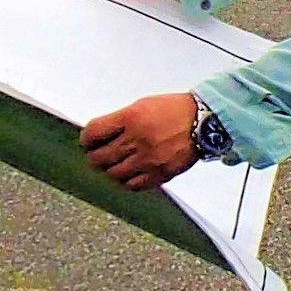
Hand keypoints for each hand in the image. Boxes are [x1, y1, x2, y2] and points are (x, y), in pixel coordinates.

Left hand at [81, 91, 199, 187]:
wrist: (203, 122)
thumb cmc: (175, 110)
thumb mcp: (142, 105)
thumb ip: (120, 120)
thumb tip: (101, 134)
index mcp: (130, 118)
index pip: (93, 133)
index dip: (86, 139)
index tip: (87, 141)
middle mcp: (136, 140)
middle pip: (99, 157)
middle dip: (94, 156)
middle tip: (97, 155)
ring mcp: (147, 160)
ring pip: (113, 174)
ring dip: (110, 169)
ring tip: (114, 164)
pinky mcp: (158, 174)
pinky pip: (132, 185)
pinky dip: (126, 181)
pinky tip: (129, 174)